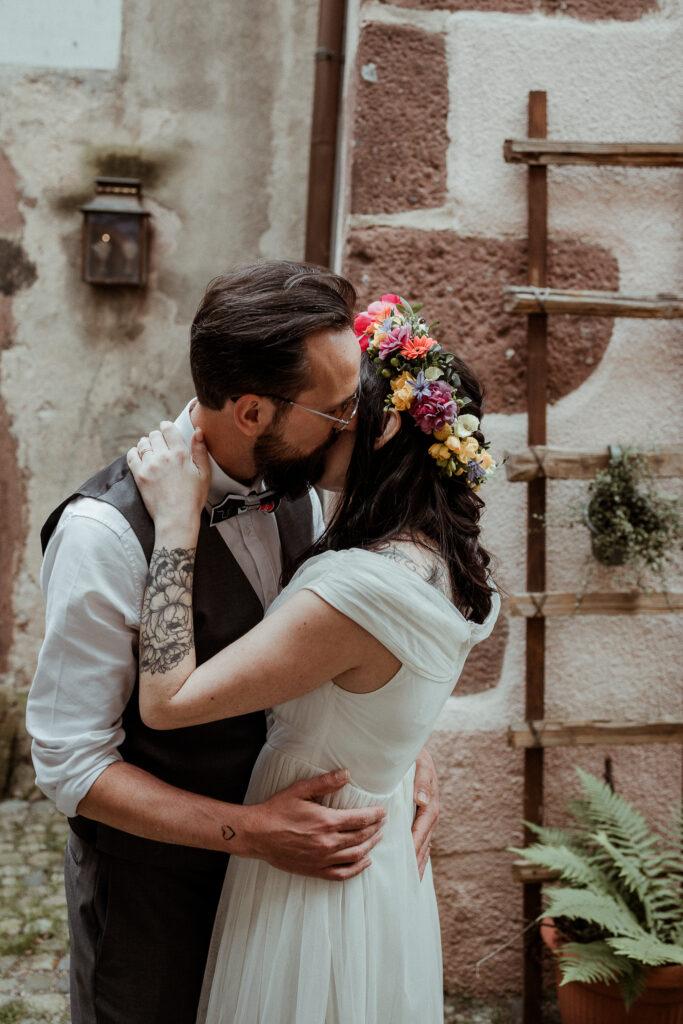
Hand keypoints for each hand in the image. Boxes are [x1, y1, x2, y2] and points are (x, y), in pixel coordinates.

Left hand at [127, 422, 209, 534]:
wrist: (176, 518)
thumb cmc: (193, 498)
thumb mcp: (204, 474)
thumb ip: (200, 450)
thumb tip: (198, 430)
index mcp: (180, 454)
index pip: (168, 429)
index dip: (167, 427)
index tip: (166, 430)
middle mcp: (163, 456)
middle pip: (154, 435)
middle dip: (157, 437)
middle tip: (160, 445)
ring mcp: (149, 466)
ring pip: (143, 443)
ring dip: (147, 444)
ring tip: (151, 452)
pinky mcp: (139, 475)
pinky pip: (131, 455)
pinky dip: (135, 453)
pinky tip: (140, 457)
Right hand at [244, 769, 386, 880]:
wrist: (258, 835)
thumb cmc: (277, 810)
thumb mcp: (300, 790)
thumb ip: (325, 782)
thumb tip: (346, 773)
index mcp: (326, 822)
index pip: (360, 819)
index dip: (375, 815)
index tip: (383, 811)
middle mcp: (328, 843)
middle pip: (362, 837)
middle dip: (375, 829)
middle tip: (382, 822)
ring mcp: (322, 859)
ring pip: (356, 855)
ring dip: (370, 846)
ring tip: (377, 838)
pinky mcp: (315, 870)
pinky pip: (342, 873)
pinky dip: (357, 869)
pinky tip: (364, 862)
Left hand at [412, 747, 438, 880]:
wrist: (413, 748)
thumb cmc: (413, 754)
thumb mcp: (419, 761)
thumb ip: (423, 779)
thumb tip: (423, 800)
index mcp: (430, 800)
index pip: (423, 826)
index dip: (416, 843)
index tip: (409, 859)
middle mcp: (430, 810)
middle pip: (425, 839)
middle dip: (418, 859)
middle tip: (409, 881)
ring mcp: (425, 815)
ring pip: (423, 841)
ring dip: (418, 860)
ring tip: (411, 882)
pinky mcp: (419, 815)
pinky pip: (419, 837)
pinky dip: (416, 852)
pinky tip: (411, 867)